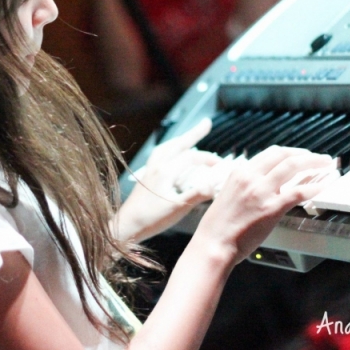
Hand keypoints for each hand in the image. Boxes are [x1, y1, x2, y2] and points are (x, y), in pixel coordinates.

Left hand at [113, 119, 228, 242]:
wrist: (126, 226)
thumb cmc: (151, 219)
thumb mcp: (178, 208)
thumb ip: (197, 194)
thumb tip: (216, 184)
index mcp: (166, 171)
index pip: (192, 157)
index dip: (209, 159)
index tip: (222, 165)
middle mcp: (157, 166)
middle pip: (178, 144)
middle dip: (193, 134)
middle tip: (206, 123)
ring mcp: (149, 171)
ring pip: (166, 148)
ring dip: (179, 141)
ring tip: (189, 138)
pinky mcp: (145, 178)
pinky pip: (159, 156)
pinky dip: (169, 151)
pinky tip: (171, 158)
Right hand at [195, 146, 334, 264]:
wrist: (213, 244)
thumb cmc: (219, 227)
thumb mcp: (229, 195)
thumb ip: (247, 186)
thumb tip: (267, 185)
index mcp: (240, 172)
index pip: (270, 153)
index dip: (291, 152)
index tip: (302, 155)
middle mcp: (250, 177)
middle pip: (284, 155)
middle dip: (306, 154)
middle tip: (321, 158)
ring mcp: (261, 192)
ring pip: (293, 167)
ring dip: (314, 164)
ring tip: (328, 167)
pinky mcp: (271, 208)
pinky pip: (298, 192)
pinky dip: (314, 187)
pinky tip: (324, 187)